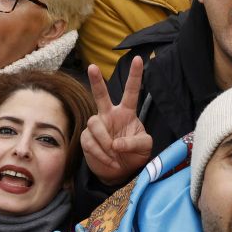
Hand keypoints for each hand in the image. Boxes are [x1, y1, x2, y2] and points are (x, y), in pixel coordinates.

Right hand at [83, 56, 152, 186]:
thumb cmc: (135, 155)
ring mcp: (97, 126)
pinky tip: (108, 160)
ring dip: (104, 140)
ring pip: (94, 123)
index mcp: (127, 113)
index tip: (140, 59)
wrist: (120, 172)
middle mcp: (110, 115)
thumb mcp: (145, 148)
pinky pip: (89, 141)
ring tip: (113, 153)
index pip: (132, 91)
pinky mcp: (87, 138)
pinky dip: (99, 153)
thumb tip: (116, 143)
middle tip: (92, 67)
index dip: (135, 75)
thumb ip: (135, 143)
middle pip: (101, 95)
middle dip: (96, 81)